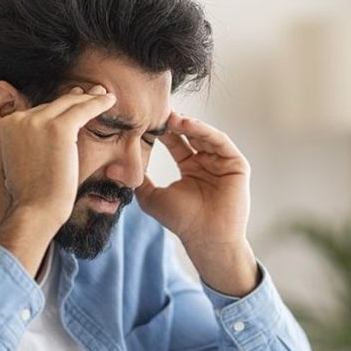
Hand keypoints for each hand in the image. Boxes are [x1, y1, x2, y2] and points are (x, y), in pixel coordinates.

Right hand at [0, 85, 115, 223]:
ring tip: (103, 94)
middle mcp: (19, 119)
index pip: (37, 111)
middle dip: (73, 98)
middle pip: (52, 105)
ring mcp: (37, 121)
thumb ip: (25, 146)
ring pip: (69, 103)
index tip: (71, 97)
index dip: (56, 106)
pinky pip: (83, 109)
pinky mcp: (59, 128)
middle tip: (89, 93)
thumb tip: (37, 144)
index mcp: (7, 126)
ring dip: (89, 97)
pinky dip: (98, 103)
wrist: (36, 208)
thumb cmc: (32, 195)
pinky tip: (110, 100)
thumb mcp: (19, 163)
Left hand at [135, 112, 257, 295]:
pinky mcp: (236, 164)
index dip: (162, 131)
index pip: (176, 142)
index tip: (146, 119)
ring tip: (171, 118)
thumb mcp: (152, 198)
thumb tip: (115, 167)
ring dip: (188, 124)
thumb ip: (139, 181)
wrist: (206, 238)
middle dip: (175, 123)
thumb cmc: (182, 221)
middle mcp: (207, 162)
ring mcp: (222, 162)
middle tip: (158, 111)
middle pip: (191, 134)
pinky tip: (187, 125)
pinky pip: (219, 141)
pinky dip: (204, 131)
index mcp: (190, 168)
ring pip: (205, 135)